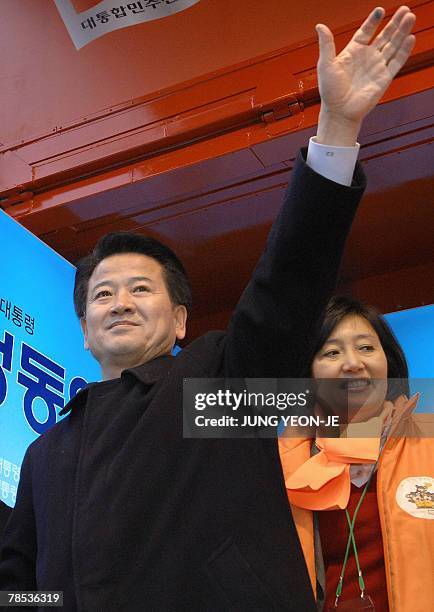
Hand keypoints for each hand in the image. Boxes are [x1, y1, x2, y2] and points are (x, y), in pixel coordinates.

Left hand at [316, 6, 415, 144]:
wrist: (339, 112)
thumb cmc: (330, 91)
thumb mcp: (326, 64)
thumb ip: (326, 44)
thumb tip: (320, 26)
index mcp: (353, 52)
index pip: (366, 32)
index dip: (373, 21)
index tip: (380, 10)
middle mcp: (367, 57)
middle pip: (384, 36)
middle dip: (394, 23)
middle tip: (404, 9)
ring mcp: (377, 67)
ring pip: (393, 45)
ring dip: (402, 32)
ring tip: (410, 17)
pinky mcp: (384, 78)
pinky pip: (396, 62)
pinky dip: (404, 50)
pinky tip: (410, 38)